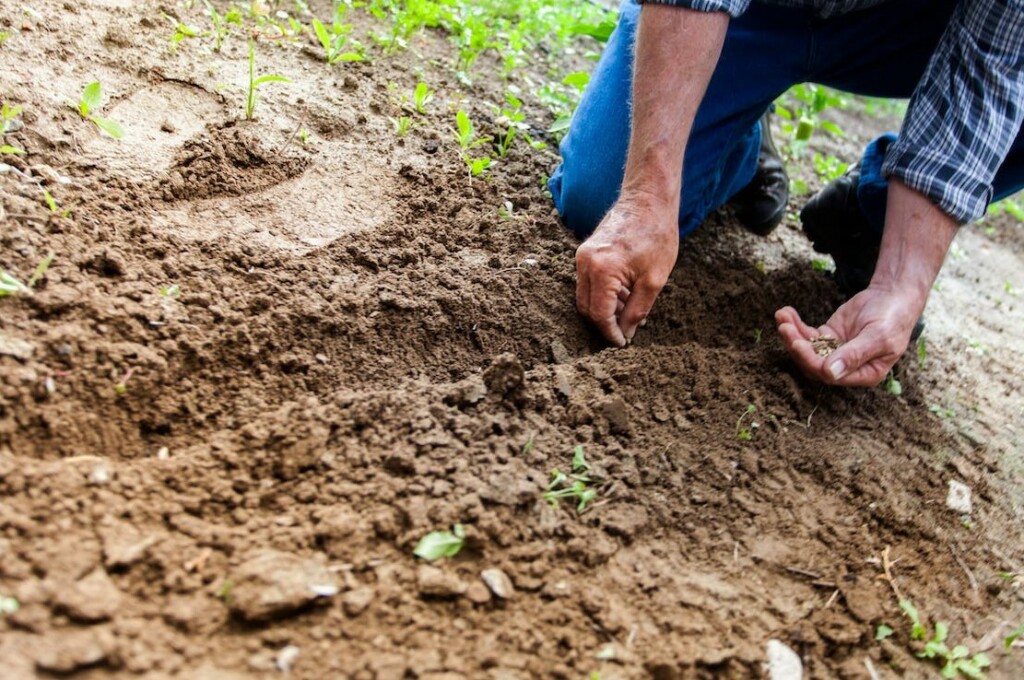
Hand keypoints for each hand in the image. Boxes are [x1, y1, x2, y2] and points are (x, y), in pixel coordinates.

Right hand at [575, 195, 678, 346]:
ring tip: (630, 310)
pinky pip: (588, 282)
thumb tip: (626, 333)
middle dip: (605, 323)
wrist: (648, 200)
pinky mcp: (585, 252)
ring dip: (604, 309)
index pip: (599, 314)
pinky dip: (603, 294)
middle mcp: (585, 263)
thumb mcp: (654, 280)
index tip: (622, 343)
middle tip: (626, 331)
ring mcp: (582, 256)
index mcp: (602, 270)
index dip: (610, 333)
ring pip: (585, 296)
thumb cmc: (656, 235)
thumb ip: (637, 310)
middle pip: (586, 308)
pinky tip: (624, 294)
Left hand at [775, 285, 925, 386]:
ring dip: (792, 334)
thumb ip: (854, 355)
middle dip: (796, 346)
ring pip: (807, 349)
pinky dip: (795, 325)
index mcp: (863, 374)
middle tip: (784, 328)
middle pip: (813, 363)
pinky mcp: (828, 336)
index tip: (798, 343)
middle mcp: (846, 367)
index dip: (811, 361)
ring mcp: (835, 351)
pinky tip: (785, 312)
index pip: (830, 375)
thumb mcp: (878, 337)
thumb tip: (830, 373)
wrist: (894, 296)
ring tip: (781, 316)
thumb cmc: (893, 318)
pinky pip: (807, 334)